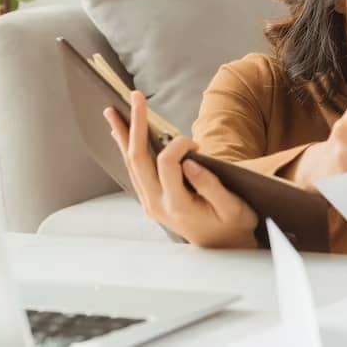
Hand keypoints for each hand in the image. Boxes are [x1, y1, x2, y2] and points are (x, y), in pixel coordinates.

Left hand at [103, 91, 258, 248]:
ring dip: (123, 134)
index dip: (181, 145)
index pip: (168, 162)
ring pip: (131, 163)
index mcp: (178, 205)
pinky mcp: (151, 200)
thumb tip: (190, 162)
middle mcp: (157, 204)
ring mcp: (150, 203)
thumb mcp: (233, 208)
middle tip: (134, 97)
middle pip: (138, 158)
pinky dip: (128, 149)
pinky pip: (135, 170)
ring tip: (113, 110)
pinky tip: (121, 134)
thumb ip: (211, 185)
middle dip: (136, 124)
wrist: (224, 249)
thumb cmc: (233, 226)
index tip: (198, 146)